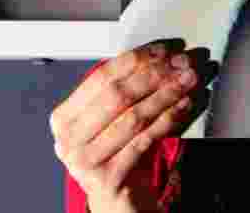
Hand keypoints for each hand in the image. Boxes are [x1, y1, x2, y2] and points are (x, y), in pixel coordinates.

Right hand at [50, 41, 207, 212]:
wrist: (115, 199)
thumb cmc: (113, 150)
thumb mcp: (108, 118)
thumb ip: (120, 88)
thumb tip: (159, 55)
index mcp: (64, 117)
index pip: (102, 77)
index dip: (135, 59)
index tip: (163, 50)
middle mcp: (68, 140)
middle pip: (118, 95)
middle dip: (154, 75)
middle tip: (181, 64)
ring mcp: (84, 162)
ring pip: (133, 117)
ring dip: (165, 94)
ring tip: (186, 82)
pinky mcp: (106, 180)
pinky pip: (143, 141)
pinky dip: (167, 119)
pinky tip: (182, 105)